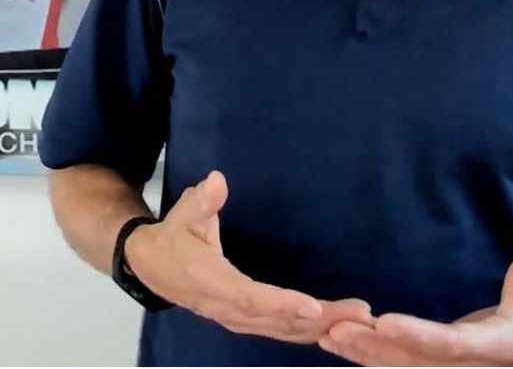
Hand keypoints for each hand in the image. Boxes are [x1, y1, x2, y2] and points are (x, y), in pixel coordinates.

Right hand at [126, 171, 372, 344]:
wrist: (153, 268)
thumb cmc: (174, 239)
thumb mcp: (182, 215)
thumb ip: (201, 202)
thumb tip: (216, 181)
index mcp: (211, 281)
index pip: (250, 298)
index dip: (282, 305)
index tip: (313, 307)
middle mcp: (227, 308)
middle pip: (277, 321)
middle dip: (320, 319)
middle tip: (359, 313)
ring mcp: (238, 320)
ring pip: (284, 330)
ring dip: (322, 328)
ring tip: (358, 320)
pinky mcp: (247, 322)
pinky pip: (282, 331)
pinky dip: (310, 332)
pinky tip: (337, 327)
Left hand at [320, 243, 512, 366]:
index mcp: (504, 347)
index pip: (455, 345)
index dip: (418, 336)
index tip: (383, 321)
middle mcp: (479, 368)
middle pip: (420, 363)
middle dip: (375, 349)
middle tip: (334, 329)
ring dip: (367, 355)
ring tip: (329, 337)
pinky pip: (409, 368)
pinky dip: (377, 358)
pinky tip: (345, 348)